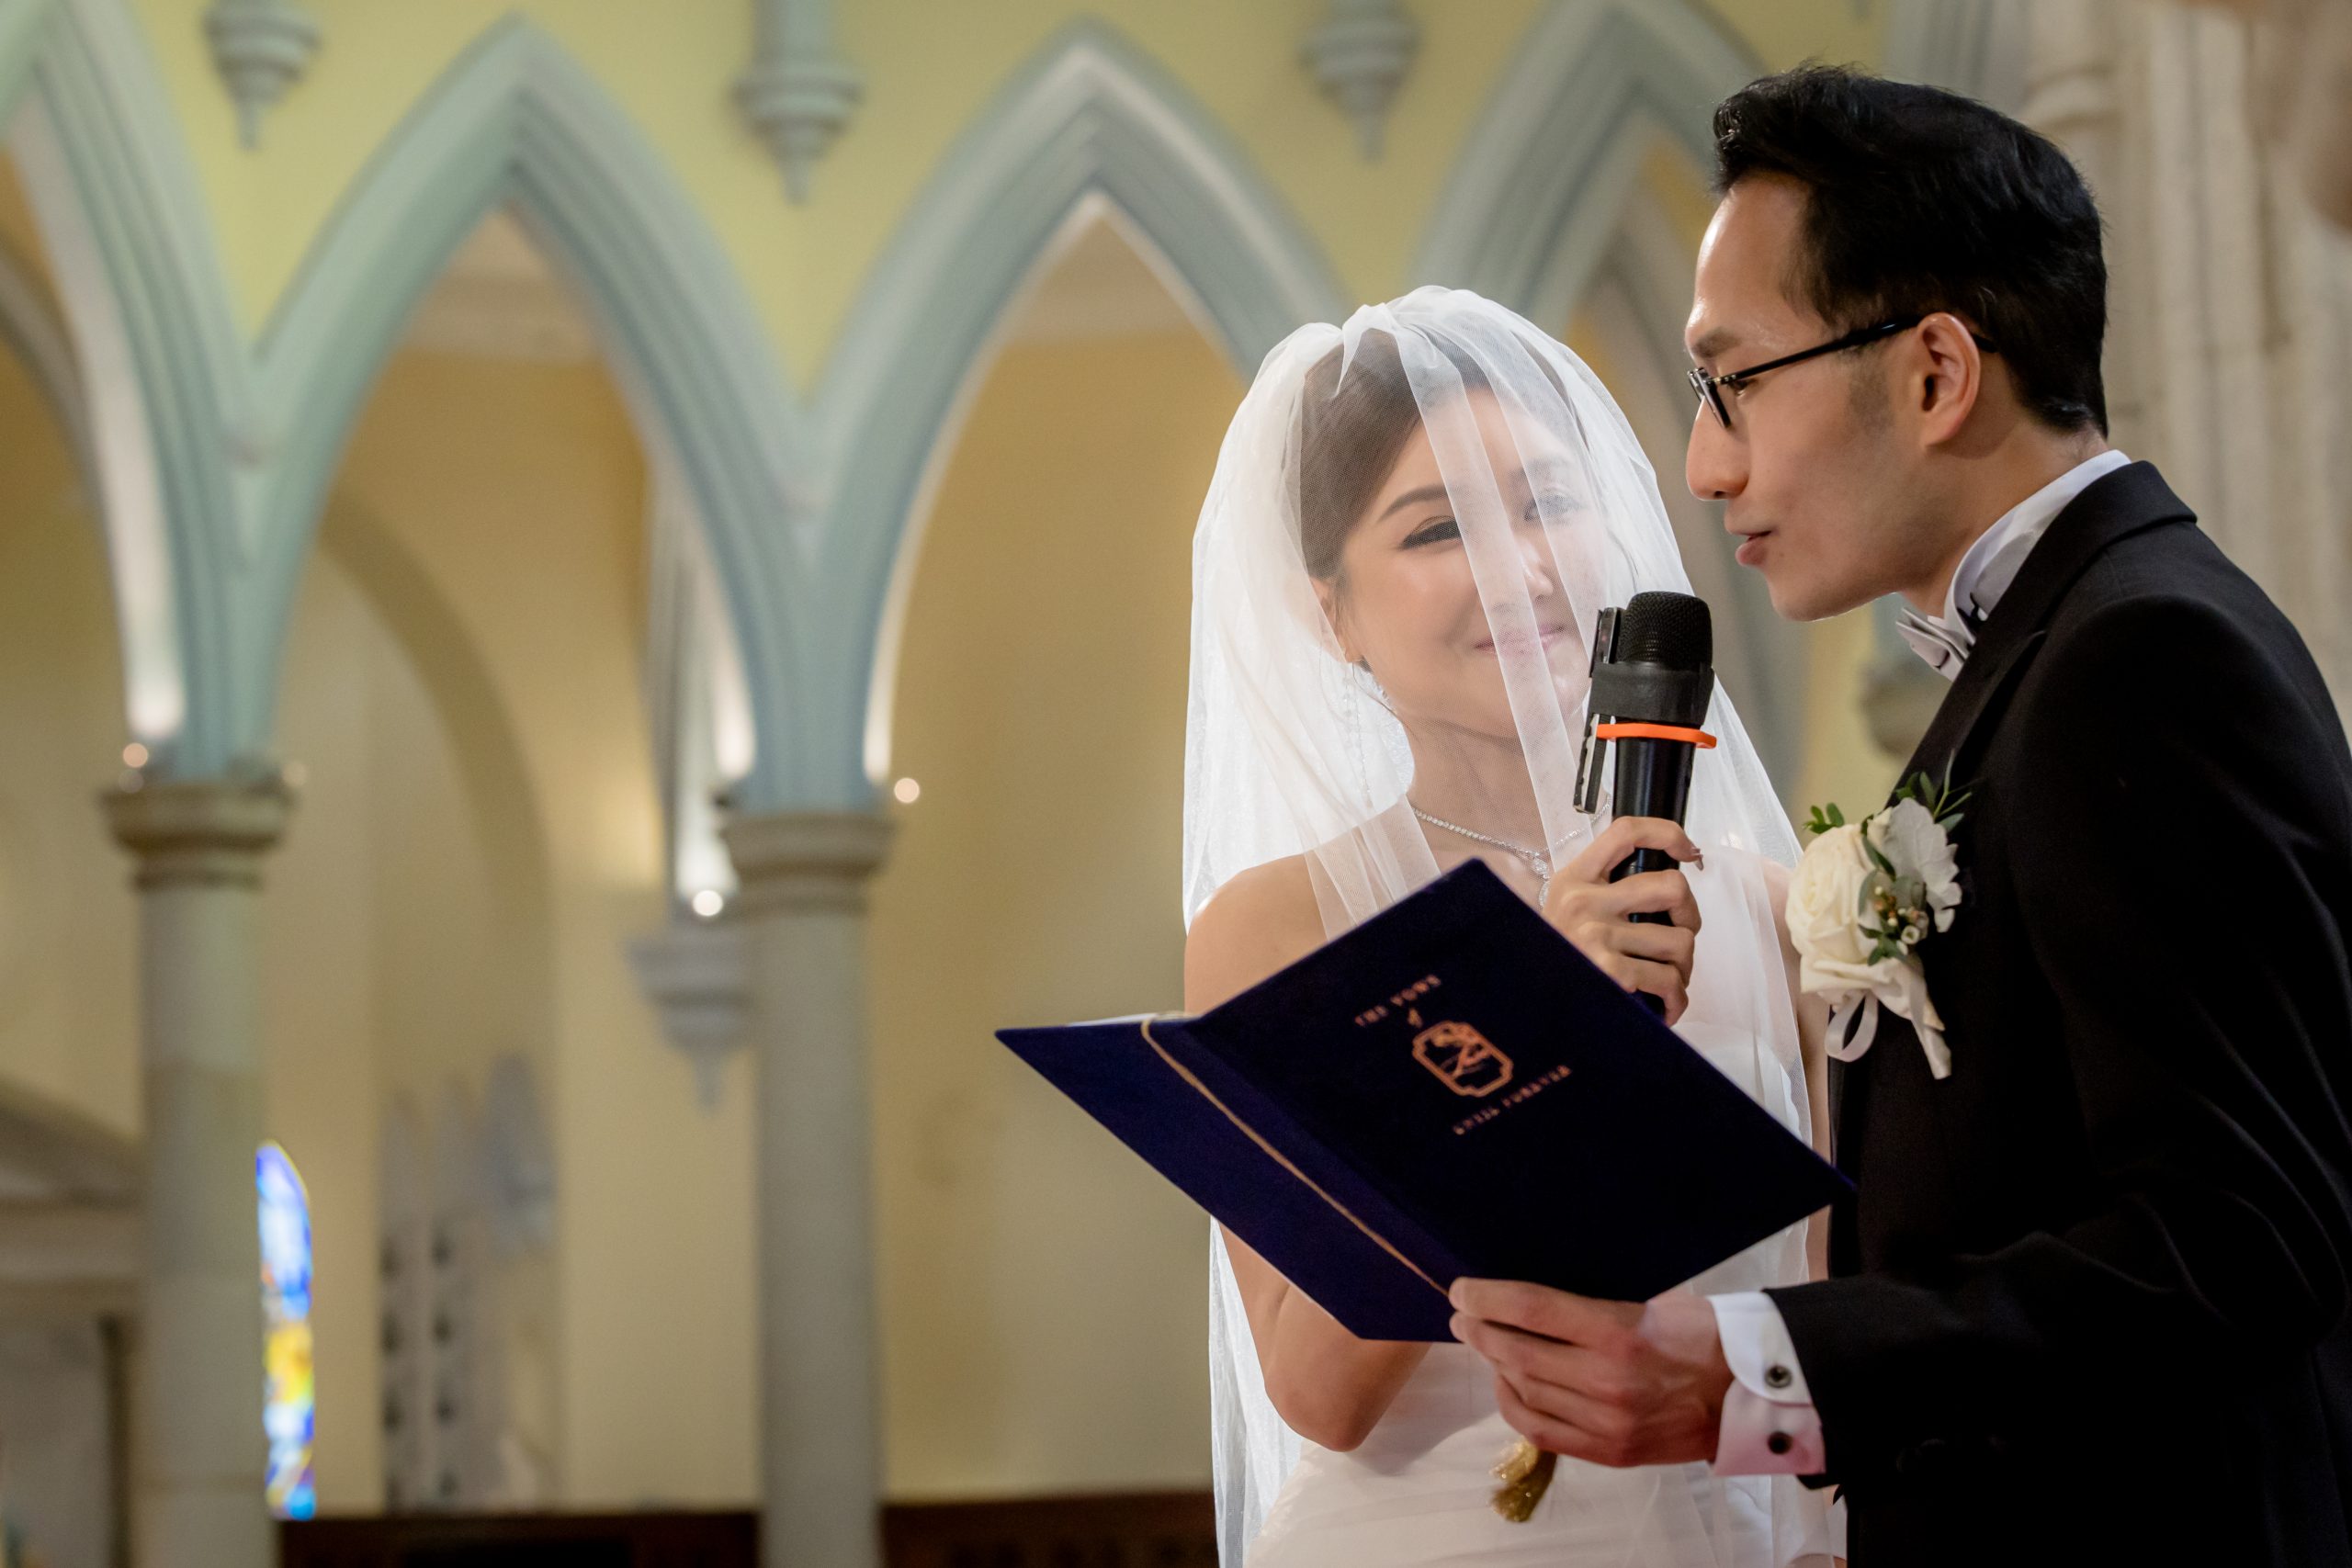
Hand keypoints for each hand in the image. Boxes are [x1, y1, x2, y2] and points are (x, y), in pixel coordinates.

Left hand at [1449, 1279, 1731, 1467]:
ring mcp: (1607, 1422)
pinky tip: (1507, 1384)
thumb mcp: (1650, 1303)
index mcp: (1619, 1332)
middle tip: (1463, 1316)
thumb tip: (1532, 1302)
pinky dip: (1515, 1405)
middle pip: (1519, 1352)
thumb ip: (1591, 1309)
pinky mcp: (1611, 1452)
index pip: (1532, 1309)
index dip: (1488, 1298)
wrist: (1751, 1393)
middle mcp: (1606, 1380)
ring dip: (1494, 1366)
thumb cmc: (1702, 1334)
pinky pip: (1543, 1431)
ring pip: (1525, 1392)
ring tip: (1482, 1345)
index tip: (1461, 1290)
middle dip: (1481, 1331)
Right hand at [1542, 817, 1701, 1023]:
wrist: (1528, 1006)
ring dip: (1683, 966)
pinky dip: (1675, 998)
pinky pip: (1670, 980)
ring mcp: (1596, 936)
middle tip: (1680, 935)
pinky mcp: (1610, 972)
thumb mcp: (1565, 910)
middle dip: (1691, 916)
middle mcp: (1583, 902)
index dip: (1668, 833)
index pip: (1626, 831)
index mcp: (1574, 879)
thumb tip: (1666, 888)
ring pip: (1681, 940)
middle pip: (1673, 886)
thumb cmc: (1557, 959)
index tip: (1688, 851)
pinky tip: (1663, 1006)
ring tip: (1665, 979)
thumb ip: (1602, 891)